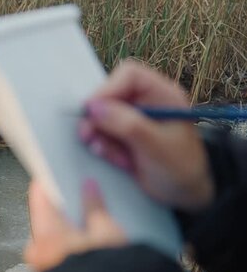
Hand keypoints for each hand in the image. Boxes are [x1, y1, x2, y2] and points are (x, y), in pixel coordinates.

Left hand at [23, 180, 125, 271]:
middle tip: (81, 191)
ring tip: (91, 215)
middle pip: (46, 215)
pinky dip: (72, 242)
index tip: (58, 169)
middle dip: (63, 205)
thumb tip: (89, 187)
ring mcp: (45, 265)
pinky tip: (90, 239)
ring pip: (54, 234)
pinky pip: (61, 251)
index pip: (39, 196)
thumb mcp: (106, 233)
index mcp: (45, 235)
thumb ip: (95, 207)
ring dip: (69, 225)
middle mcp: (38, 251)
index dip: (50, 179)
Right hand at [80, 60, 213, 211]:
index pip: (129, 76)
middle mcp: (144, 103)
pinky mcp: (120, 136)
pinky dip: (103, 148)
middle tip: (87, 134)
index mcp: (162, 95)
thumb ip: (127, 124)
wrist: (183, 195)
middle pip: (108, 95)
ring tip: (114, 155)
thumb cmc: (181, 168)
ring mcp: (131, 119)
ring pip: (100, 116)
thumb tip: (94, 107)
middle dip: (97, 117)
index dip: (108, 88)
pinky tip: (119, 161)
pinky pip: (100, 134)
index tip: (91, 108)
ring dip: (100, 136)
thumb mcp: (156, 146)